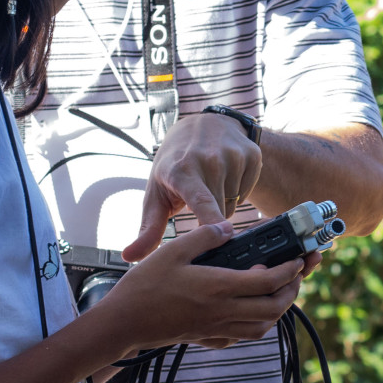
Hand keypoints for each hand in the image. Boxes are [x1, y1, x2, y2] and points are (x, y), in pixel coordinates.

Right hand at [97, 222, 313, 351]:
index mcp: (218, 287)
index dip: (290, 270)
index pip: (268, 281)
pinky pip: (244, 336)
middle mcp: (223, 312)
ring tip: (282, 291)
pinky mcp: (208, 338)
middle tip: (298, 274)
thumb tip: (228, 228)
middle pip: (274, 307)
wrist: (123, 324)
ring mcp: (216, 329)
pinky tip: (253, 311)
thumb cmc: (145, 287)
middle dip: (293, 290)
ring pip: (263, 326)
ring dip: (279, 309)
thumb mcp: (172, 251)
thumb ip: (204, 237)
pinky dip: (258, 324)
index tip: (298, 259)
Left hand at [122, 112, 262, 260]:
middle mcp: (210, 159)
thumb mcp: (156, 193)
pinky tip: (225, 178)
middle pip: (219, 212)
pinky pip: (247, 192)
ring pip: (234, 204)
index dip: (212, 220)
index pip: (201, 200)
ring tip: (209, 187)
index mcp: (182, 170)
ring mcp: (234, 155)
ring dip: (223, 205)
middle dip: (208, 218)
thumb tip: (130, 257)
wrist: (203, 125)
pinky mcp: (252, 156)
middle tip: (194, 202)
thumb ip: (148, 229)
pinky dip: (237, 192)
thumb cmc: (173, 165)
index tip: (222, 235)